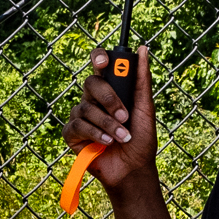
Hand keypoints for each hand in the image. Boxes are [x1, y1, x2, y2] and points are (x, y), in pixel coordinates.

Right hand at [65, 46, 157, 193]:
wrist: (133, 169)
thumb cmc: (141, 140)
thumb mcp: (145, 108)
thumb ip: (142, 80)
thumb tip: (143, 49)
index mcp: (110, 90)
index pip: (99, 65)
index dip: (99, 58)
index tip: (104, 62)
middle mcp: (93, 100)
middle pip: (91, 83)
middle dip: (109, 99)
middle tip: (124, 115)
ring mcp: (81, 116)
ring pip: (86, 107)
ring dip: (108, 124)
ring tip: (122, 137)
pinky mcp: (72, 134)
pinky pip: (77, 126)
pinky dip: (95, 134)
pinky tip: (106, 143)